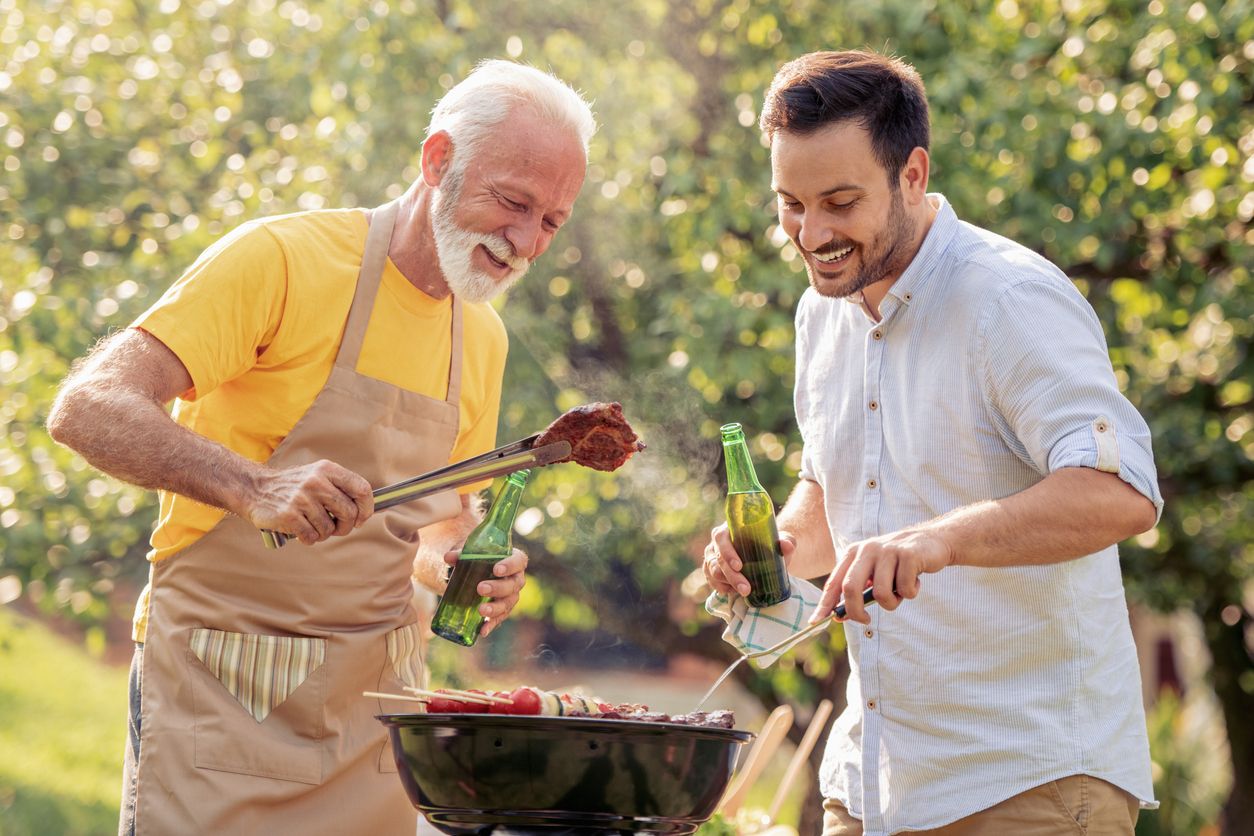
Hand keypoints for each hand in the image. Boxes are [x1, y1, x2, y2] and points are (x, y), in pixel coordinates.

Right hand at [244, 460, 373, 545]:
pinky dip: (308, 538)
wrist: (255, 488)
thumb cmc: (293, 487)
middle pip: (349, 513)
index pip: (362, 489)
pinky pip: (311, 537)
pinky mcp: (288, 516)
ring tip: (311, 524)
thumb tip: (365, 512)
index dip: (366, 508)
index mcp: (327, 469)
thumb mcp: (318, 475)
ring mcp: (301, 499)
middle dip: (345, 526)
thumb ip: (341, 488)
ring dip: (323, 533)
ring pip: (329, 529)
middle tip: (337, 528)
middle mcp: (316, 482)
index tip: (361, 518)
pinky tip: (300, 529)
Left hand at [443, 547, 528, 636]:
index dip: (510, 565)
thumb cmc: (481, 559)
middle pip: (513, 585)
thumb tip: (448, 558)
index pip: (518, 561)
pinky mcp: (502, 611)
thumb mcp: (472, 554)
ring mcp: (510, 597)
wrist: (480, 572)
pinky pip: (499, 619)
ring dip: (495, 608)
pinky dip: (491, 625)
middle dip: (497, 588)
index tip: (497, 569)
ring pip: (507, 604)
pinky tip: (482, 631)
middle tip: (480, 588)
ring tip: (481, 611)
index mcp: (514, 561)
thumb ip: (461, 554)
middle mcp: (516, 580)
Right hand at [702, 523, 795, 597]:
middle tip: (746, 589)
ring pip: (714, 572)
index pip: (721, 538)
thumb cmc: (771, 545)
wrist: (767, 555)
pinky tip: (735, 591)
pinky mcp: (711, 570)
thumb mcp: (781, 541)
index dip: (727, 552)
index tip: (739, 566)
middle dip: (732, 576)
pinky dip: (723, 588)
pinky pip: (712, 581)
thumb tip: (787, 546)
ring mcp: (712, 556)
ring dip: (728, 584)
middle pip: (718, 559)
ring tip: (745, 592)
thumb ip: (786, 541)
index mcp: (729, 529)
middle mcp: (717, 542)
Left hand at [811, 529, 953, 623]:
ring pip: (880, 593)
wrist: (932, 541)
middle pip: (851, 587)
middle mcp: (867, 549)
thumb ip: (858, 590)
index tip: (815, 622)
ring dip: (892, 603)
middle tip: (865, 620)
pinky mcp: (908, 555)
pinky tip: (915, 581)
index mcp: (854, 553)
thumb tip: (839, 616)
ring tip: (900, 593)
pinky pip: (905, 589)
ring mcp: (888, 551)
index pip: (834, 582)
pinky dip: (911, 593)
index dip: (824, 604)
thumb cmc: (899, 563)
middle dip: (855, 611)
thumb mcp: (874, 572)